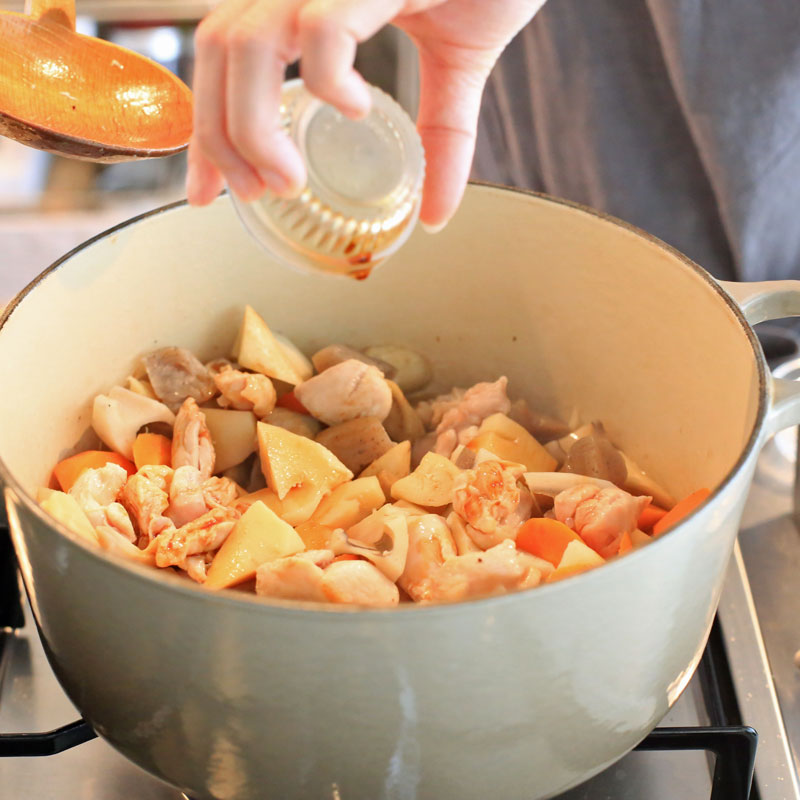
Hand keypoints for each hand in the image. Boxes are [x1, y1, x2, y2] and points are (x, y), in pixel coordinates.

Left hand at [187, 0, 545, 229]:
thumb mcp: (458, 65)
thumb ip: (441, 136)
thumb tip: (437, 214)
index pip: (224, 49)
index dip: (206, 121)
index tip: (209, 187)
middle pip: (216, 49)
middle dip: (219, 137)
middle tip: (251, 194)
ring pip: (248, 45)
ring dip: (253, 130)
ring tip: (287, 179)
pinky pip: (322, 30)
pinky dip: (329, 82)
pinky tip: (355, 107)